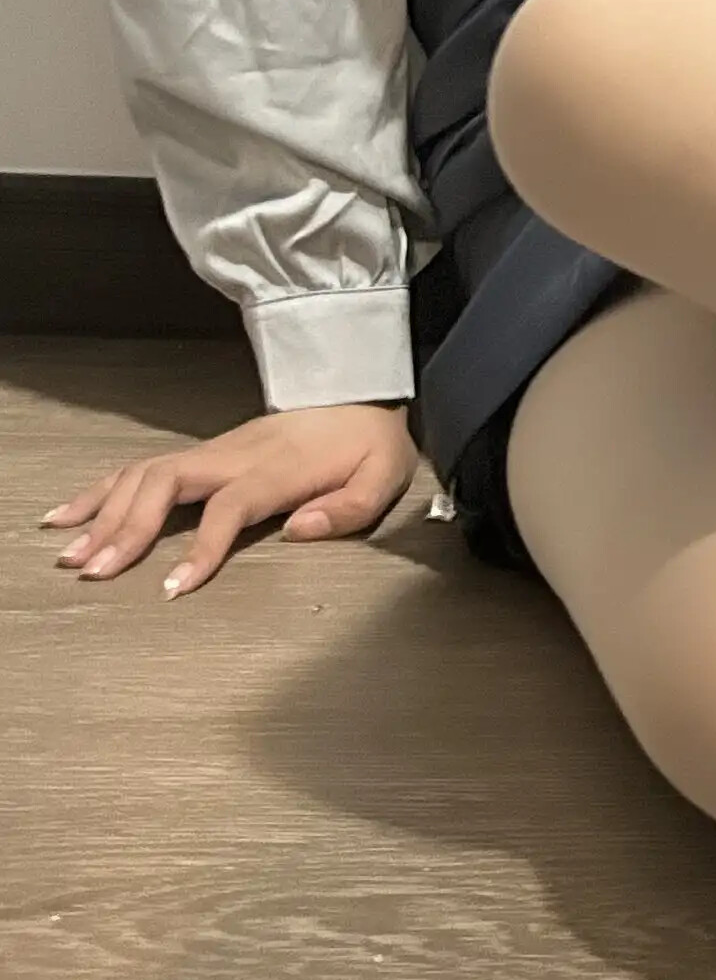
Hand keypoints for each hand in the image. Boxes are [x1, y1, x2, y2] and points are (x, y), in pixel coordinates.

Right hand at [42, 404, 423, 599]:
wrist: (358, 393)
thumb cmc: (368, 443)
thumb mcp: (382, 476)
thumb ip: (347, 509)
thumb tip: (299, 530)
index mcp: (277, 468)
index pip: (229, 507)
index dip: (200, 547)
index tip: (174, 587)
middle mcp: (234, 455)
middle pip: (167, 483)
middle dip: (127, 528)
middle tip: (96, 571)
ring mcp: (213, 450)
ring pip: (145, 473)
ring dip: (104, 511)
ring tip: (70, 551)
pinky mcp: (202, 453)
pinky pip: (142, 467)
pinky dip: (103, 489)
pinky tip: (72, 512)